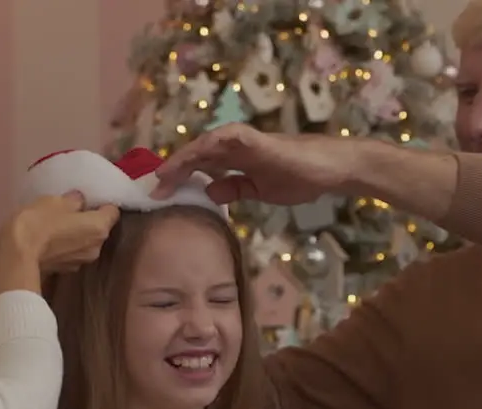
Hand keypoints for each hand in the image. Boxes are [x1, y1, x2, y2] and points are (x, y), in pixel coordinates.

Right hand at [2, 192, 119, 272]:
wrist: (16, 256)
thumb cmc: (38, 222)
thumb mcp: (55, 201)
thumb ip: (73, 200)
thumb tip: (80, 201)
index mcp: (100, 228)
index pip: (113, 211)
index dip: (103, 203)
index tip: (90, 198)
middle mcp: (97, 247)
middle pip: (99, 229)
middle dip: (89, 220)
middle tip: (72, 210)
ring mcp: (82, 262)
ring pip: (85, 242)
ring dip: (77, 235)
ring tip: (58, 225)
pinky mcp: (66, 271)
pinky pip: (71, 253)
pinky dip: (65, 246)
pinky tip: (50, 240)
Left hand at [152, 124, 356, 205]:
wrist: (328, 170)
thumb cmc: (299, 176)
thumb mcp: (258, 190)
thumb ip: (234, 188)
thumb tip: (208, 191)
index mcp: (236, 159)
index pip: (200, 167)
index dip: (179, 178)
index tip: (160, 195)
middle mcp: (235, 147)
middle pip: (196, 157)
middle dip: (174, 172)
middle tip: (153, 191)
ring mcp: (243, 141)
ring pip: (204, 147)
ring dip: (183, 160)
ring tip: (163, 176)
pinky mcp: (254, 139)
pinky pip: (224, 140)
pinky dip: (206, 147)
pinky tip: (191, 157)